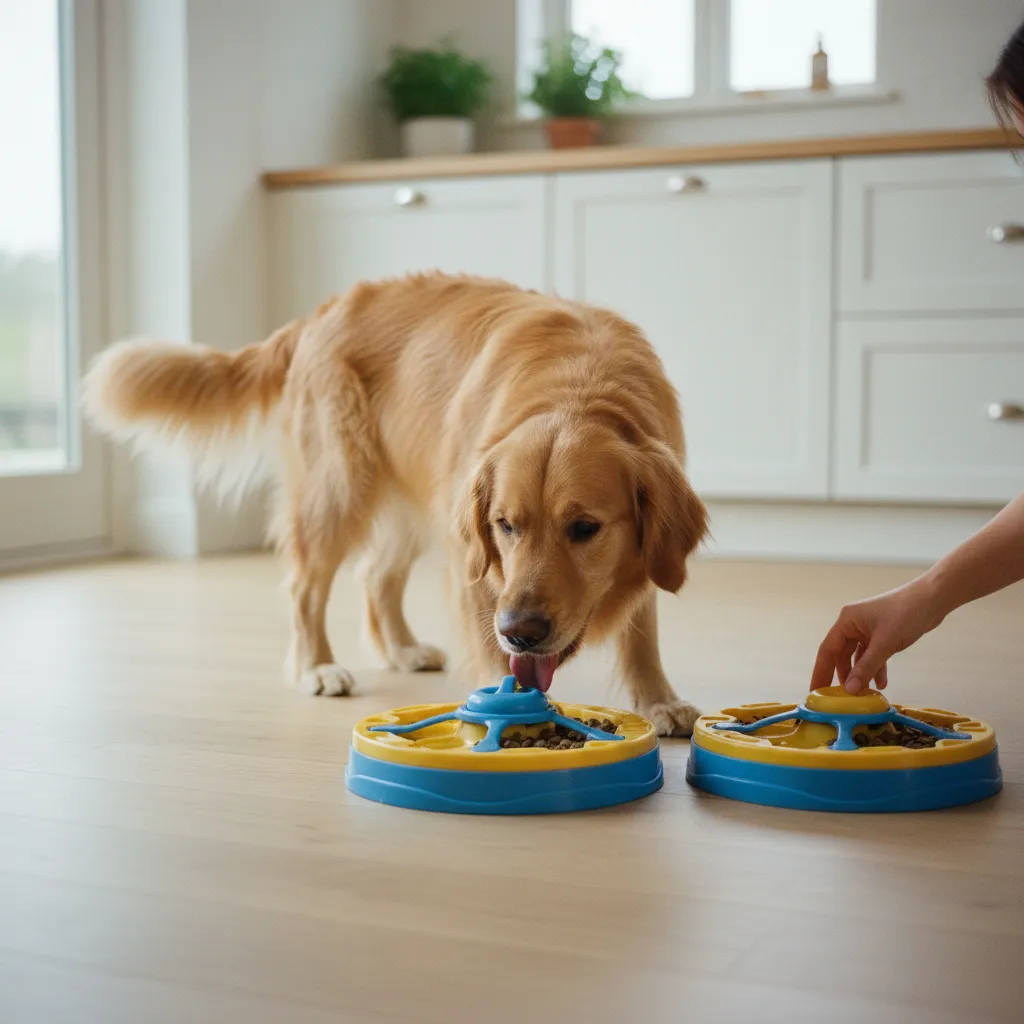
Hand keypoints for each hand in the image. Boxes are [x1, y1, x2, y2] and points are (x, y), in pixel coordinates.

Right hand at [810, 578, 946, 693]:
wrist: (933, 599)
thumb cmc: (906, 614)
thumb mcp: (884, 644)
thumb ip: (866, 667)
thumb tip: (850, 690)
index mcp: (847, 620)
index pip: (827, 650)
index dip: (820, 672)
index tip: (815, 691)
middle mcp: (853, 624)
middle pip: (840, 655)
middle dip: (842, 676)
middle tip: (837, 698)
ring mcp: (867, 629)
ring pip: (857, 657)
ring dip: (860, 674)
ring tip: (862, 694)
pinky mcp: (881, 634)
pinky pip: (872, 655)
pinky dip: (875, 668)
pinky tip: (881, 683)